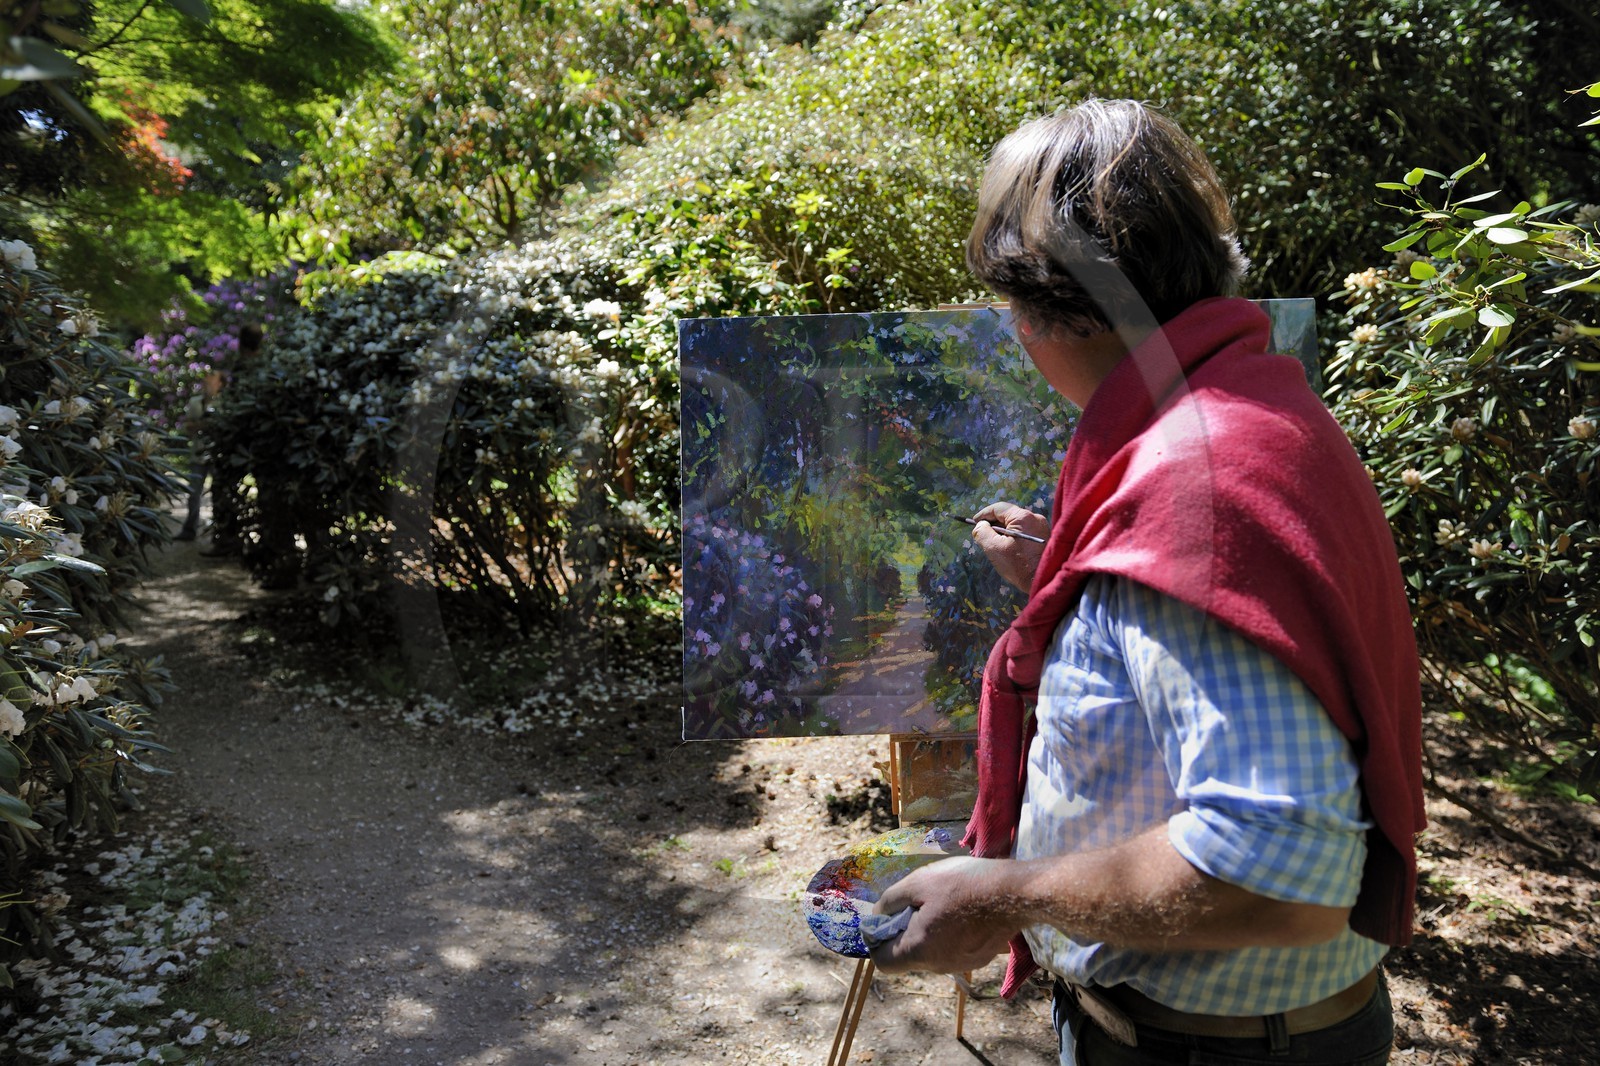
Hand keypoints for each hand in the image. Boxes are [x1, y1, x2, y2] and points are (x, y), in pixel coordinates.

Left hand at [866, 857, 1017, 974]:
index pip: (883, 963)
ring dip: (929, 931)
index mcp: (919, 951)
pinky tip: (964, 910)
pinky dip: (951, 934)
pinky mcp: (979, 958)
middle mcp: (938, 966)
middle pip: (908, 955)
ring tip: (944, 902)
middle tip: (917, 903)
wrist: (1014, 893)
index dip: (877, 941)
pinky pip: (953, 949)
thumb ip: (890, 901)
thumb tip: (878, 914)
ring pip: (932, 952)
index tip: (885, 920)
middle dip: (905, 931)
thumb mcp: (918, 882)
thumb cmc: (963, 884)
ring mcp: (962, 965)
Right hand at [972, 502, 1047, 591]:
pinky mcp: (1044, 536)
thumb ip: (982, 532)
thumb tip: (980, 525)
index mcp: (1023, 517)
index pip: (998, 508)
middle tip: (984, 535)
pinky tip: (1009, 547)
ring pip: (1016, 523)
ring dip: (1004, 530)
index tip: (974, 523)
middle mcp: (1035, 517)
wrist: (1044, 581)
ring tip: (996, 543)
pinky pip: (1025, 530)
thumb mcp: (994, 548)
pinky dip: (1014, 535)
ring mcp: (1042, 526)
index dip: (984, 515)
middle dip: (994, 523)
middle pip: (1008, 515)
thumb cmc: (1018, 565)